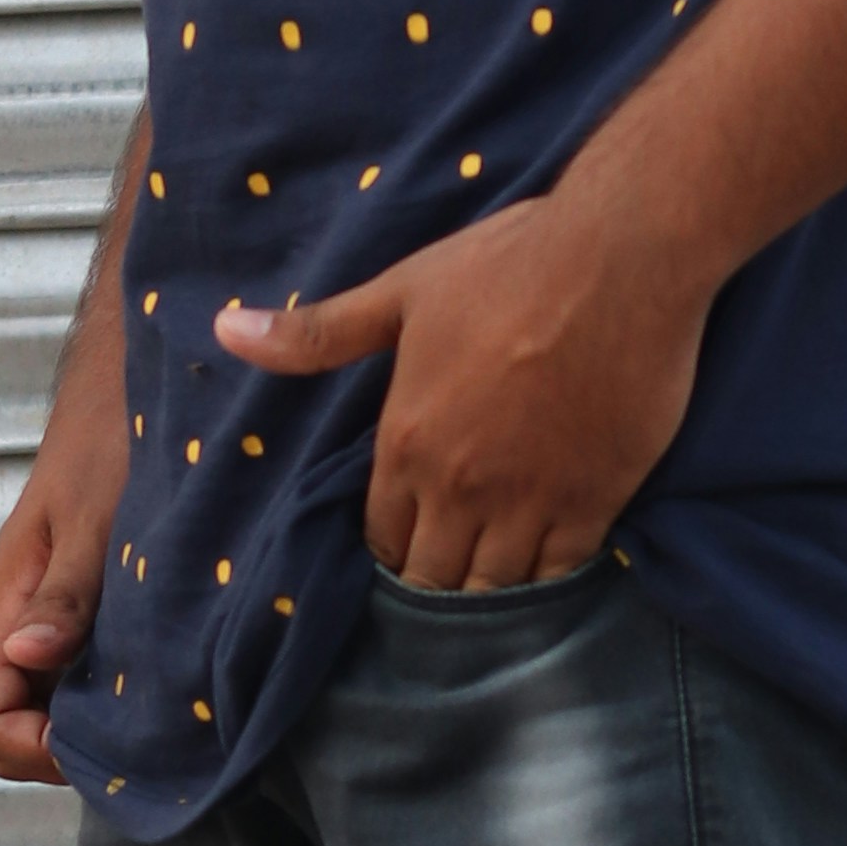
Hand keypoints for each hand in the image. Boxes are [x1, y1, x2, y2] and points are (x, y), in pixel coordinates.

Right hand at [0, 362, 124, 781]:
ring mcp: (46, 615)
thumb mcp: (97, 517)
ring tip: (154, 710)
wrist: (129, 379)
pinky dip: (107, 693)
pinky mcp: (79, 605)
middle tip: (136, 738)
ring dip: (87, 724)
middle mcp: (16, 619)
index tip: (100, 741)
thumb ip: (66, 592)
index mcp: (6, 605)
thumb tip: (27, 658)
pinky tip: (159, 678)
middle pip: (6, 730)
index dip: (33, 751)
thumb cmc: (114, 436)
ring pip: (42, 707)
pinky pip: (75, 676)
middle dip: (58, 752)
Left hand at [215, 184, 709, 587]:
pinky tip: (549, 566)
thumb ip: (317, 334)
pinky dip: (550, 577)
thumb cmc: (508, 265)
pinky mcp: (595, 500)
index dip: (393, 546)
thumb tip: (225, 330)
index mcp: (406, 442)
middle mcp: (461, 485)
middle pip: (434, 579)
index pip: (382, 538)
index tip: (410, 541)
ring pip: (495, 588)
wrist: (621, 255)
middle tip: (451, 568)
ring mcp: (530, 499)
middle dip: (435, 580)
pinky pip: (561, 572)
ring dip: (489, 590)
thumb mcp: (402, 292)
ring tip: (494, 576)